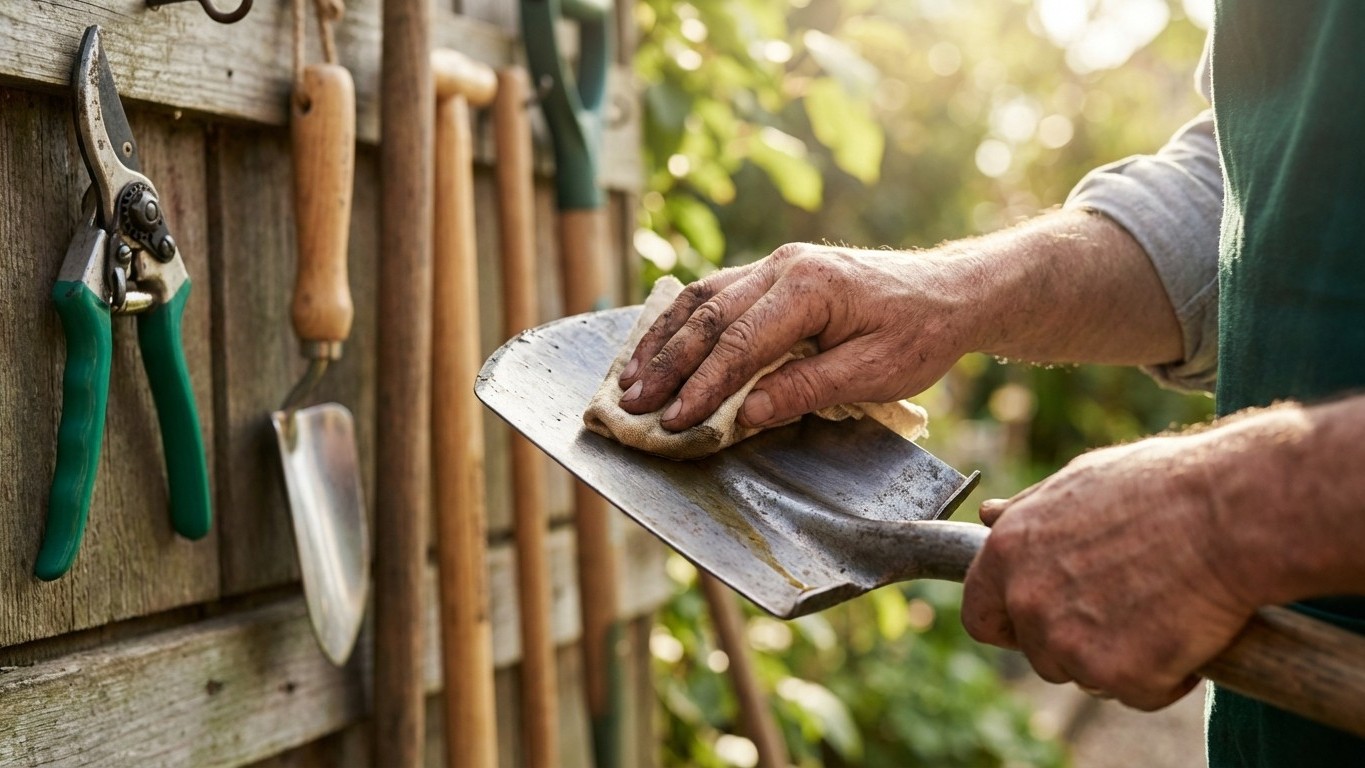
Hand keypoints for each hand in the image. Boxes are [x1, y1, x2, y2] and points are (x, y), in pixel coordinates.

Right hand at [616, 243, 980, 429]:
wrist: (949, 293)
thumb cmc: (918, 334)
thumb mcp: (873, 372)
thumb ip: (806, 389)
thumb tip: (745, 413)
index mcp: (809, 287)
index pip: (739, 342)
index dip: (703, 385)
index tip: (675, 420)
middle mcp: (783, 266)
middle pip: (708, 316)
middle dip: (667, 364)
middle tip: (635, 403)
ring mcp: (776, 265)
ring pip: (702, 299)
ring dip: (663, 340)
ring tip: (631, 378)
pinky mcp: (774, 273)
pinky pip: (715, 294)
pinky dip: (682, 323)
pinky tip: (659, 346)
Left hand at [960, 434, 1258, 709]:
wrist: (1230, 514)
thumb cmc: (1162, 487)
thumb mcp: (1079, 481)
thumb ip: (1028, 511)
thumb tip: (989, 516)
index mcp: (1008, 552)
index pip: (980, 615)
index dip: (1010, 622)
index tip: (1039, 621)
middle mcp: (1028, 601)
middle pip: (1038, 652)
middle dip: (1076, 642)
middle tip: (1127, 610)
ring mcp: (1069, 643)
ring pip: (1086, 676)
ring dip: (1120, 660)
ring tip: (1163, 612)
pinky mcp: (1118, 675)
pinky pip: (1139, 694)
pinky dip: (1167, 678)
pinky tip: (1189, 632)